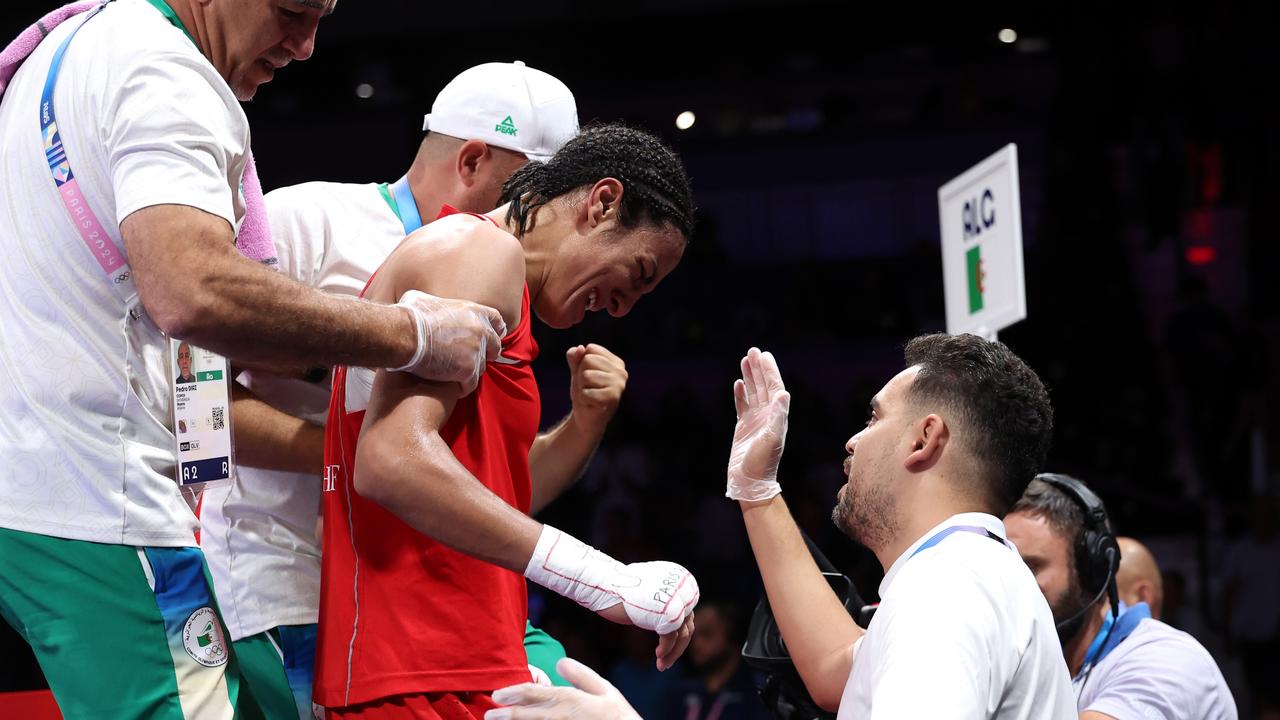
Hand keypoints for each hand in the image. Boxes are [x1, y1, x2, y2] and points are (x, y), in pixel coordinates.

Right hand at [391, 290, 505, 393]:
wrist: (404, 334)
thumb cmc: (410, 315)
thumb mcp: (425, 299)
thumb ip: (436, 303)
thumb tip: (425, 303)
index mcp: (473, 311)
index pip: (496, 320)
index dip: (494, 330)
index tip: (491, 336)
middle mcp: (480, 330)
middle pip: (494, 346)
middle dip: (486, 353)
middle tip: (472, 359)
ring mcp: (476, 351)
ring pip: (482, 367)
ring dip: (471, 371)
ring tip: (456, 373)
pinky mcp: (467, 370)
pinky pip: (470, 384)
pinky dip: (462, 387)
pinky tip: (453, 386)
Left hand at [486, 658, 642, 719]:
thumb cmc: (618, 716)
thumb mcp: (605, 689)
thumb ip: (581, 675)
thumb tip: (559, 663)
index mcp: (570, 700)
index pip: (534, 693)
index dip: (513, 692)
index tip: (498, 693)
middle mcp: (561, 718)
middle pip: (525, 716)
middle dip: (505, 715)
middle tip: (489, 715)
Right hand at [524, 526, 698, 669]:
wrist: (604, 584)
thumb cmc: (620, 589)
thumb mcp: (650, 592)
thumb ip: (665, 602)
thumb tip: (675, 623)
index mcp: (680, 579)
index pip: (687, 613)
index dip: (680, 633)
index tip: (670, 649)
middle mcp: (682, 588)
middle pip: (688, 624)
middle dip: (678, 646)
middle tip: (667, 662)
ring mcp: (676, 600)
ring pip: (683, 633)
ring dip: (673, 653)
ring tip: (662, 666)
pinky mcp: (667, 613)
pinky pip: (671, 637)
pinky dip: (666, 650)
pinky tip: (658, 658)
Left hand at [566, 344, 626, 429]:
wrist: (586, 418)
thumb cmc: (584, 391)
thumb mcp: (577, 370)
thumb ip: (575, 357)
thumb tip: (580, 348)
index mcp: (616, 362)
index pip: (591, 349)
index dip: (582, 363)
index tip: (589, 377)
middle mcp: (621, 372)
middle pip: (588, 360)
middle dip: (581, 375)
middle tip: (589, 388)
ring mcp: (619, 385)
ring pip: (586, 375)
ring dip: (582, 387)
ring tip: (590, 395)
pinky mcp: (613, 398)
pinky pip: (586, 392)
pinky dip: (583, 399)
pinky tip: (591, 404)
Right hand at [726, 347, 789, 501]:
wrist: (750, 481)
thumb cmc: (762, 462)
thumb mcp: (772, 438)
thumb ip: (778, 416)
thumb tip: (783, 393)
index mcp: (777, 416)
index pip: (774, 387)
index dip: (769, 371)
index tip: (764, 355)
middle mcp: (768, 415)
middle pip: (764, 386)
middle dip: (759, 368)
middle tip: (753, 351)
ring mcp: (756, 420)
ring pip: (753, 393)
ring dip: (750, 376)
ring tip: (745, 360)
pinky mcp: (743, 427)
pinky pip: (742, 405)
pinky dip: (741, 394)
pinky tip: (738, 383)